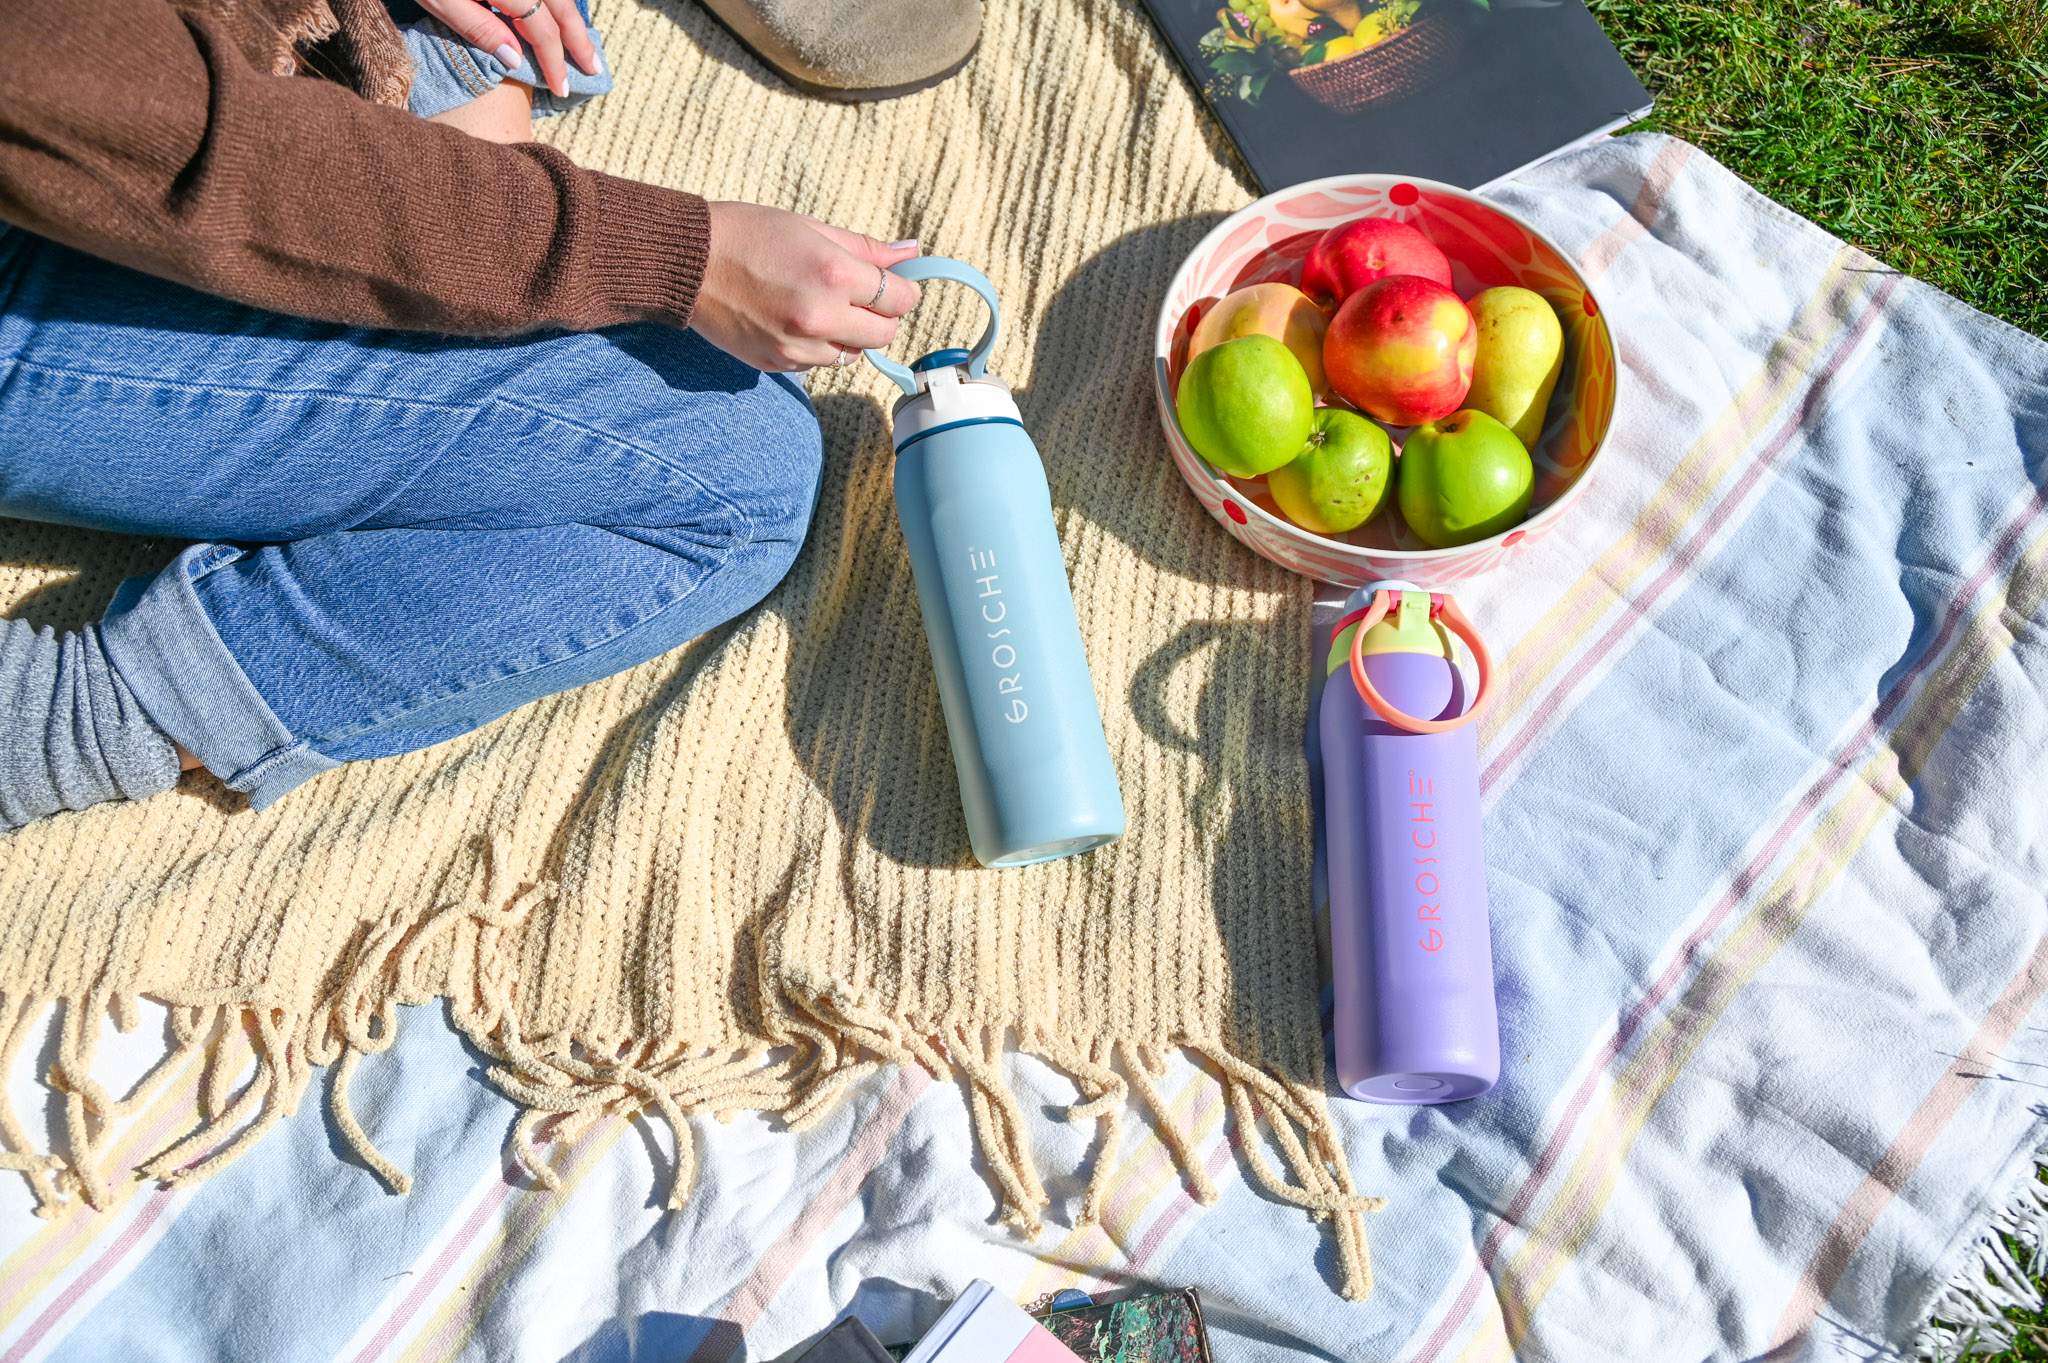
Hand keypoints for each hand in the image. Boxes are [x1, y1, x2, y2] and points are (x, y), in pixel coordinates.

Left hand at [414, 0, 599, 98]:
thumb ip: (478, 27)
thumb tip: (515, 60)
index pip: (541, 28)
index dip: (554, 60)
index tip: (561, 87)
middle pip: (560, 5)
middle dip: (578, 39)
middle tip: (593, 69)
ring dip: (572, 17)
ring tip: (583, 43)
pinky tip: (559, 11)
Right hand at [690, 203, 923, 371]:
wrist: (688, 262)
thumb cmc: (749, 234)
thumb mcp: (811, 229)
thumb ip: (866, 247)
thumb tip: (912, 252)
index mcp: (834, 275)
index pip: (900, 299)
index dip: (899, 290)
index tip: (888, 283)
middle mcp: (820, 317)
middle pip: (883, 334)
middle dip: (878, 316)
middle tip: (855, 295)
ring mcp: (798, 347)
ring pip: (851, 354)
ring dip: (846, 334)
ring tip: (816, 305)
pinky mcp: (777, 364)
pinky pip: (817, 363)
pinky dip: (816, 346)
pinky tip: (792, 319)